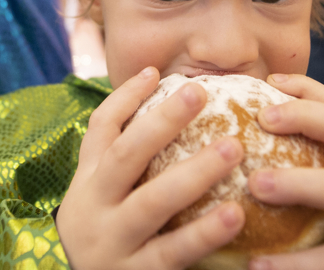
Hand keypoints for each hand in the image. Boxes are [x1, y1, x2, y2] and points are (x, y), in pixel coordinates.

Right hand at [56, 67, 245, 269]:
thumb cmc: (117, 245)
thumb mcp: (108, 204)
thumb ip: (131, 168)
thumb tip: (172, 110)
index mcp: (88, 185)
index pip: (99, 130)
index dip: (125, 98)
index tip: (155, 72)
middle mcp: (91, 210)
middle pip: (126, 154)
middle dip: (162, 121)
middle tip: (200, 91)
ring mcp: (110, 244)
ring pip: (152, 201)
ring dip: (195, 171)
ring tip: (234, 147)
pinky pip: (174, 251)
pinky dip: (205, 231)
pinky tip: (236, 214)